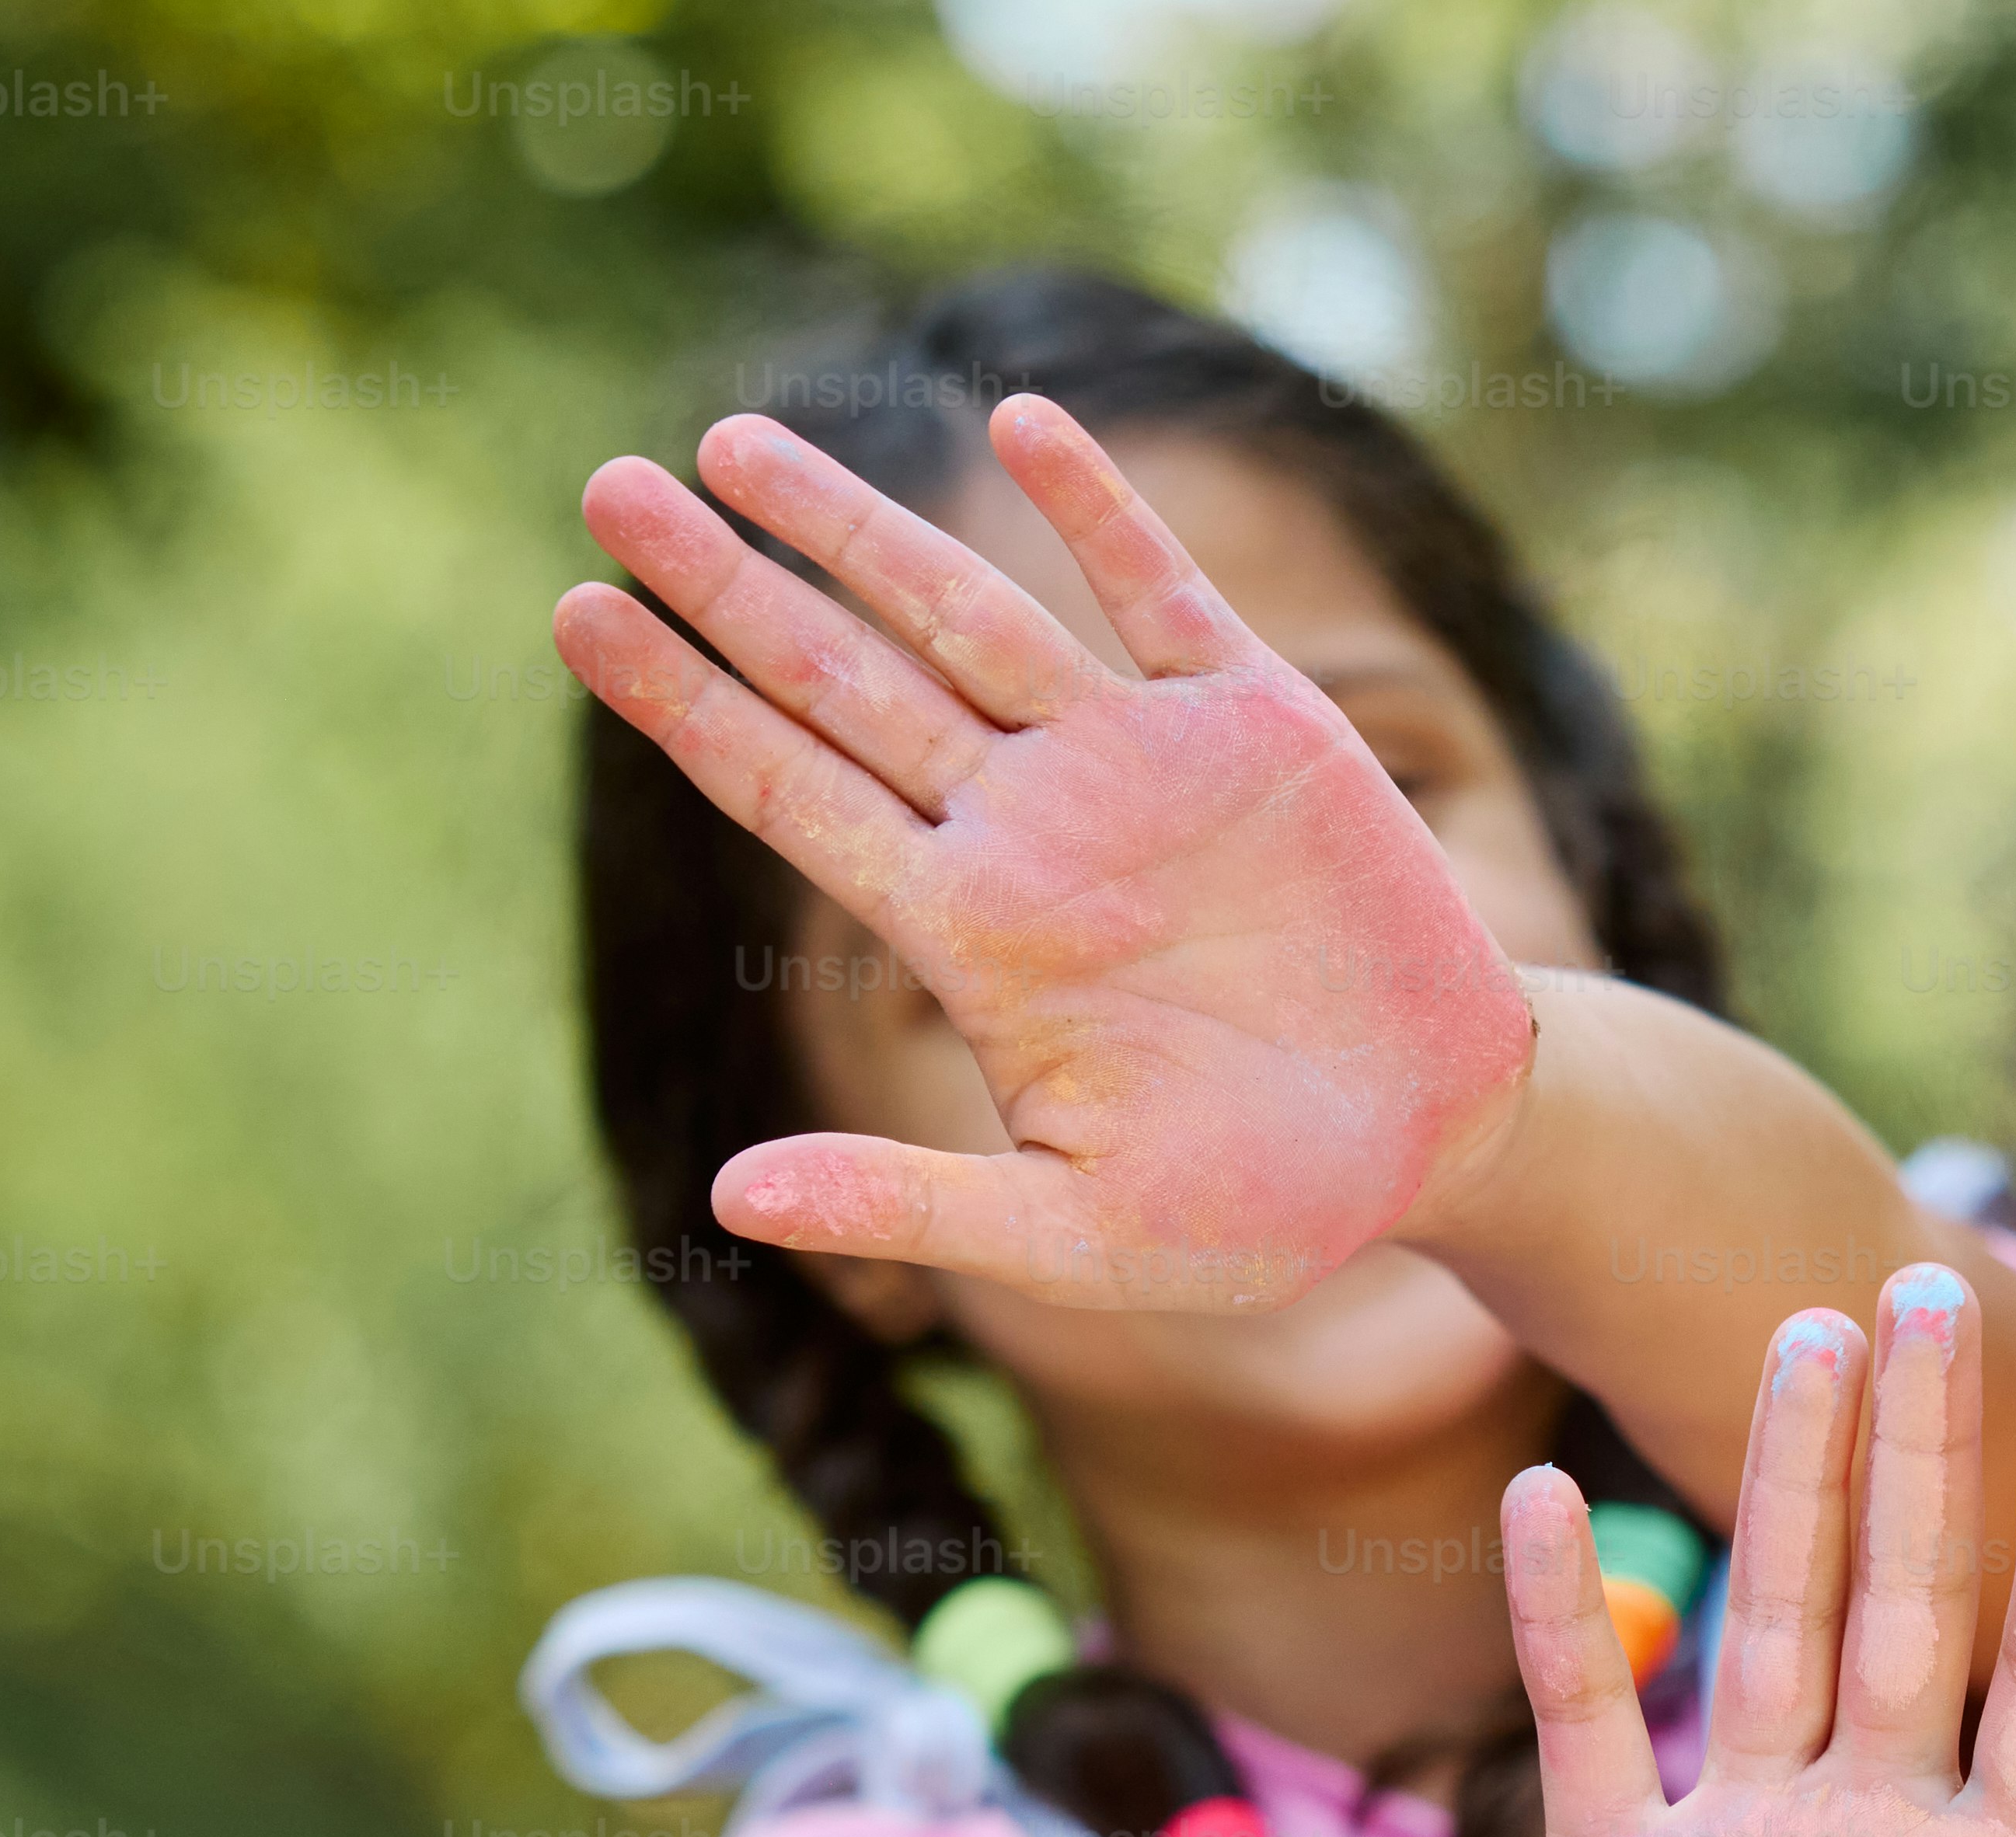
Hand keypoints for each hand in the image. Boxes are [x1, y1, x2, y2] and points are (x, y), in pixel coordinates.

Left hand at [555, 399, 1535, 1304]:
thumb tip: (729, 1199)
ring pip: (969, 612)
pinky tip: (1015, 420)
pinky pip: (1160, 592)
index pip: (792, 791)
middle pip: (844, 680)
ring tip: (732, 443)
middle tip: (602, 486)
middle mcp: (1033, 827)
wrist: (1439, 1146)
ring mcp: (1140, 764)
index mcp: (975, 935)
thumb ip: (912, 1208)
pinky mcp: (1261, 725)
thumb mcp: (1083, 1237)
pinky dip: (1096, 507)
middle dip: (727, 584)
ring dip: (857, 528)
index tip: (576, 615)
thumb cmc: (1259, 1209)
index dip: (682, 703)